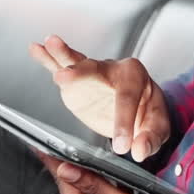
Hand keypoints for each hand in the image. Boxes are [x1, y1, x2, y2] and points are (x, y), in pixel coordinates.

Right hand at [29, 35, 170, 161]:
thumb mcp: (156, 127)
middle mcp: (113, 69)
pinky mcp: (75, 80)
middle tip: (65, 77)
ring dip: (63, 54)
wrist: (136, 108)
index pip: (128, 99)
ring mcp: (92, 73)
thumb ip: (150, 138)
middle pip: (97, 70)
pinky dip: (48, 58)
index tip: (122, 146)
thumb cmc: (147, 113)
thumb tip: (138, 150)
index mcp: (137, 78)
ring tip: (50, 44)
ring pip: (77, 62)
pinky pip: (61, 66)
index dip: (124, 123)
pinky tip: (37, 48)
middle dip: (81, 73)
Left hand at [40, 154, 184, 193]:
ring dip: (86, 176)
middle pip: (72, 187)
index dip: (55, 159)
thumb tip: (65, 168)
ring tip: (82, 151)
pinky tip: (105, 177)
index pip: (63, 182)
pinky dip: (99, 188)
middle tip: (65, 138)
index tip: (42, 141)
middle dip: (70, 164)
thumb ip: (94, 186)